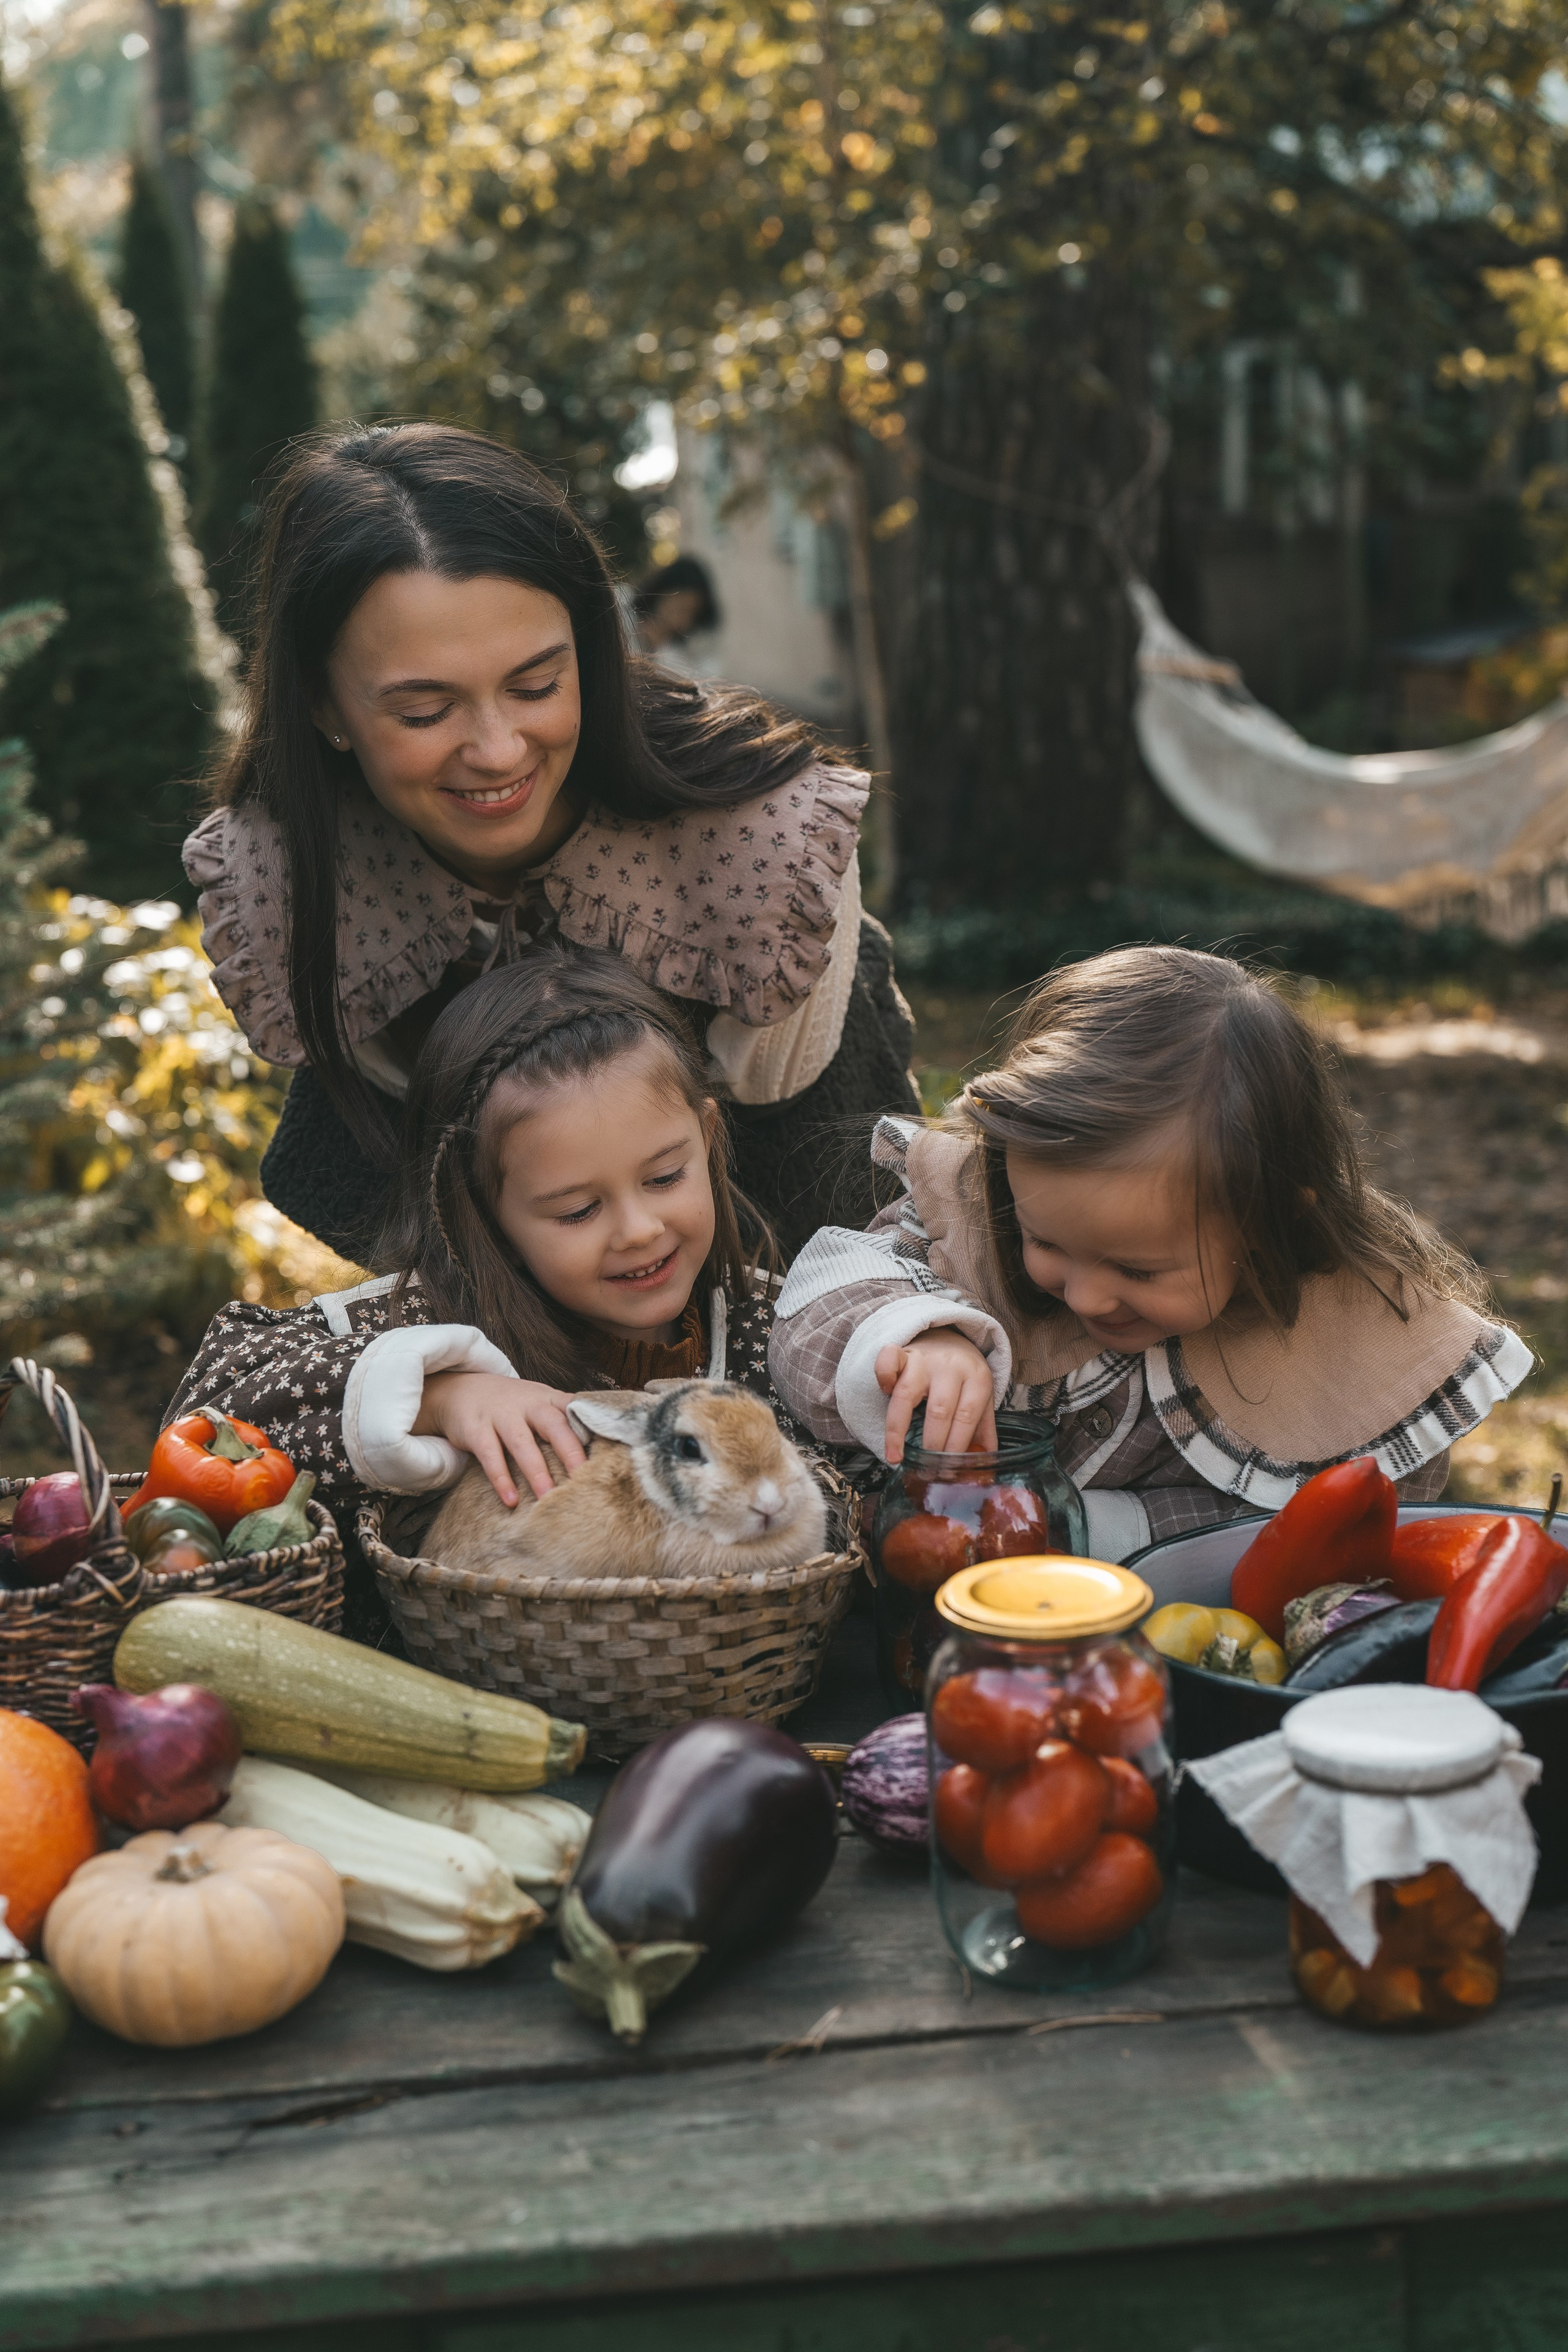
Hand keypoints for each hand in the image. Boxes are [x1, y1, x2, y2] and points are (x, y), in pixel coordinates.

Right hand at [414, 1373, 586, 1505]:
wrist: (459, 1390)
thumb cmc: (510, 1406)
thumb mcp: (538, 1404)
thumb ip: (564, 1421)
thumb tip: (602, 1450)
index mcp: (548, 1399)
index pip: (576, 1410)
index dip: (593, 1428)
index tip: (611, 1451)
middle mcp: (528, 1403)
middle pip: (553, 1425)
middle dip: (570, 1451)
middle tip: (584, 1479)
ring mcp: (501, 1414)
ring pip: (522, 1443)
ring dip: (536, 1471)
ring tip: (549, 1498)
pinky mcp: (476, 1428)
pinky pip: (490, 1455)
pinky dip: (501, 1478)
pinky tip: (511, 1499)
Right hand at [875, 1329, 996, 1463]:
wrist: (949, 1337)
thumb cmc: (964, 1376)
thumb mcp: (982, 1398)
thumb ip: (983, 1429)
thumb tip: (985, 1462)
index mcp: (977, 1379)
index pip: (966, 1417)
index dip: (956, 1446)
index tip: (948, 1470)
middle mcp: (950, 1367)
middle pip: (939, 1410)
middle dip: (932, 1444)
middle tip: (926, 1470)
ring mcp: (924, 1360)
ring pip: (907, 1394)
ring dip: (897, 1429)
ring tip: (895, 1456)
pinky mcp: (902, 1354)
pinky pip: (887, 1361)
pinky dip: (883, 1375)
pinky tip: (884, 1394)